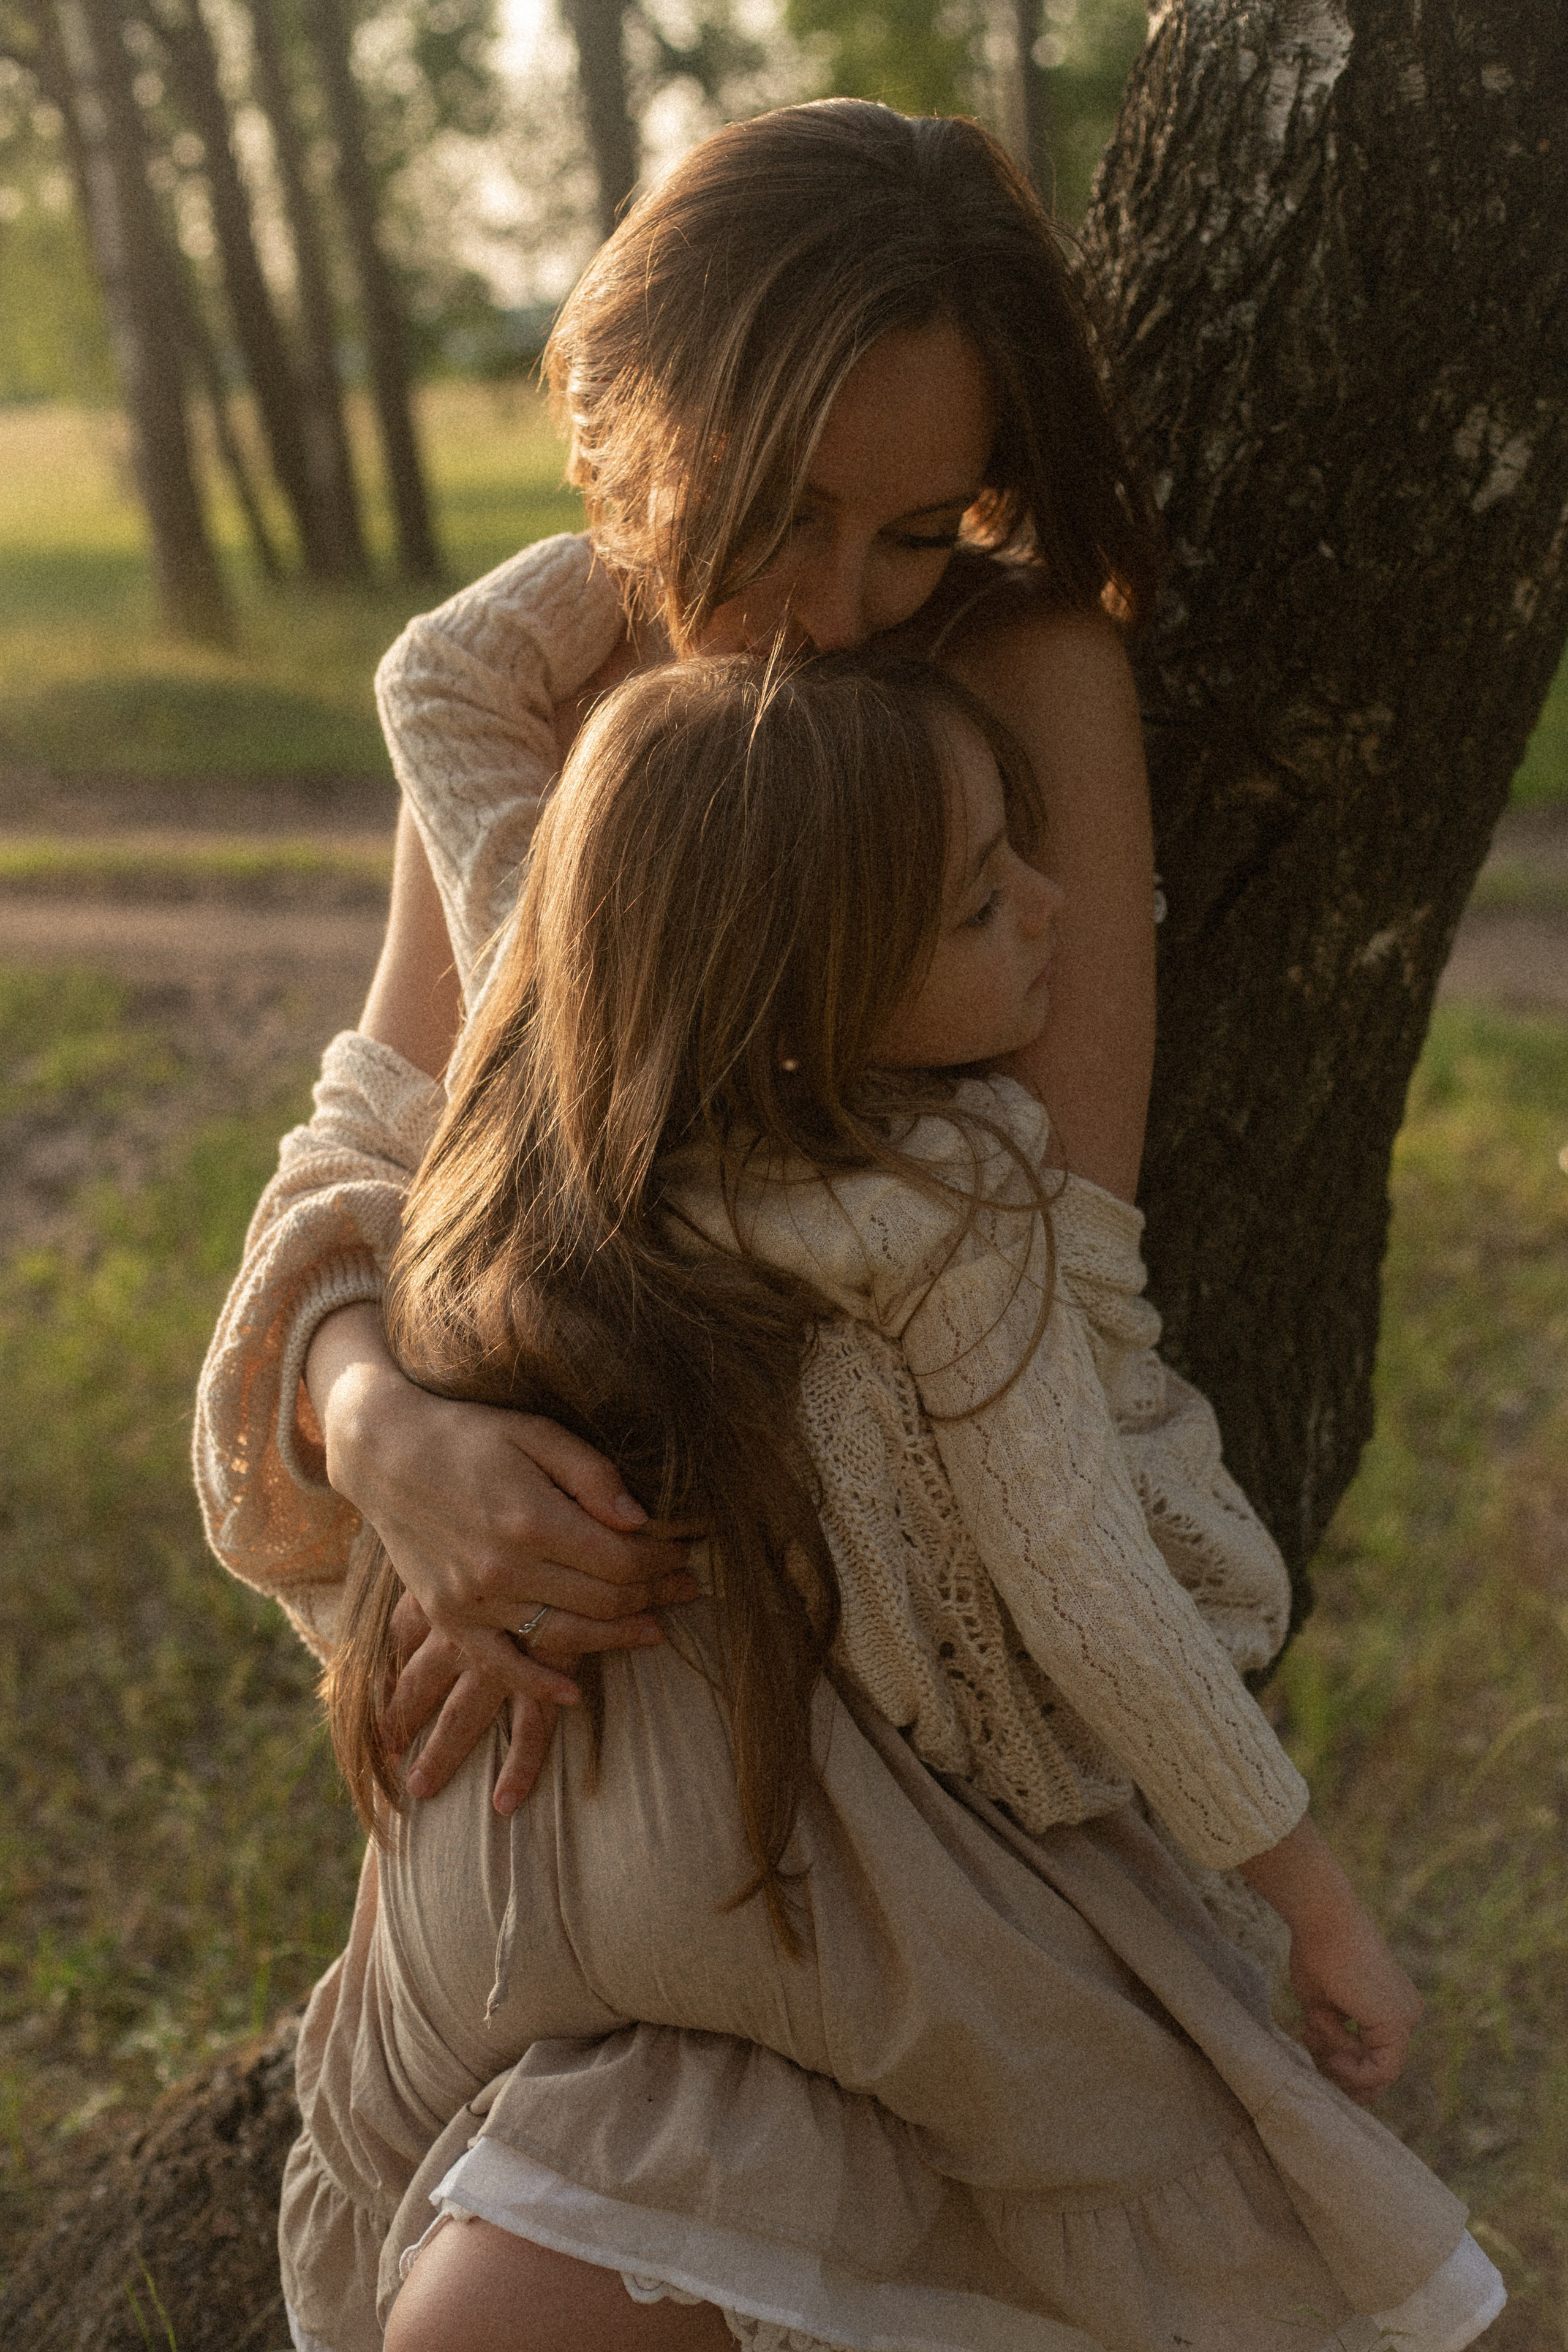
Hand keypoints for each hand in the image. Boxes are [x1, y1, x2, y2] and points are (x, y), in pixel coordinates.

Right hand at [307, 1306, 699, 1800]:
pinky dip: (537, 1684)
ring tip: (656, 1628)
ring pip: (564, 1635)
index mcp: (531, 1518)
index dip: (662, 1561)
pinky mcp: (448, 1616)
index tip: (687, 1553)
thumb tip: (640, 1520)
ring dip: (616, 1636)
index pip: (622, 1559)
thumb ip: (591, 1475)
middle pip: (602, 1600)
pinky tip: (573, 1692)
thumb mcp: (536, 1433)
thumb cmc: (469, 1432)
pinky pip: (499, 1664)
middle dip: (654, 1595)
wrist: (384, 1451)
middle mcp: (503, 1567)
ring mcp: (472, 1599)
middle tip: (686, 1588)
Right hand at [1240, 1813, 1422, 2102]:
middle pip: (1380, 2067)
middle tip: (1313, 2053)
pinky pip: (1381, 2070)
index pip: (1376, 2052)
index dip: (1343, 2062)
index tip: (1310, 2041)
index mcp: (1394, 2003)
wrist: (1324, 1920)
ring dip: (1343, 2069)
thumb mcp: (1321, 2003)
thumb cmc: (1317, 1952)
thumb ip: (1332, 2033)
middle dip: (1344, 2072)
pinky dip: (1354, 2071)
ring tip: (1315, 2040)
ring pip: (1379, 2072)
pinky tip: (1332, 2054)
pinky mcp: (1397, 2026)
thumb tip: (1329, 2060)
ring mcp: (1406, 2020)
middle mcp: (1407, 2013)